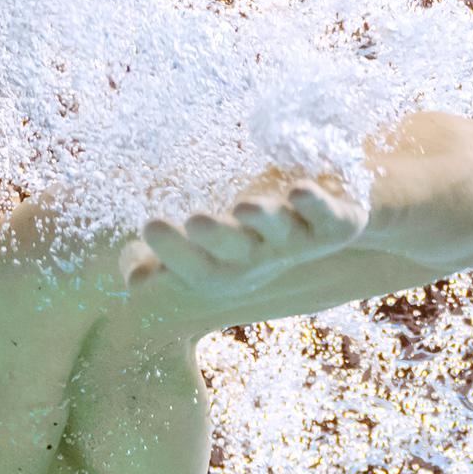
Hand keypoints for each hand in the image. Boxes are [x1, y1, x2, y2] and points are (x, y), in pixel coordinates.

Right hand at [120, 179, 369, 299]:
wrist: (340, 223)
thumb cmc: (257, 233)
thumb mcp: (210, 247)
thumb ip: (170, 258)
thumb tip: (132, 282)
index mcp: (227, 266)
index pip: (196, 266)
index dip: (173, 252)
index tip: (147, 226)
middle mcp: (262, 257)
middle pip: (236, 254)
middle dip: (212, 238)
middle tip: (188, 221)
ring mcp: (301, 241)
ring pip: (280, 232)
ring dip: (262, 220)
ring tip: (244, 206)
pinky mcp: (339, 225)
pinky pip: (330, 218)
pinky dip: (316, 205)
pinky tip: (300, 190)